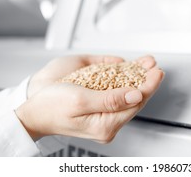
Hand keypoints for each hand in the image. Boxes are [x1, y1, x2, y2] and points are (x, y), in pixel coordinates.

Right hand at [16, 55, 163, 141]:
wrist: (33, 110)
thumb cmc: (50, 107)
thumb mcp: (80, 100)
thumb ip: (110, 99)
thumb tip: (136, 95)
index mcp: (105, 125)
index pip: (136, 103)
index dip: (149, 86)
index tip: (157, 72)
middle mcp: (107, 122)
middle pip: (134, 99)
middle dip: (146, 80)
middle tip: (154, 66)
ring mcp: (103, 115)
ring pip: (127, 95)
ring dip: (137, 77)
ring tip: (147, 64)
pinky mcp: (98, 106)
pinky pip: (116, 93)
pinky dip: (125, 80)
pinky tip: (131, 71)